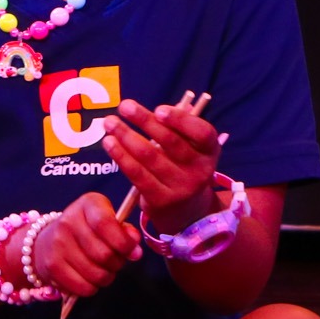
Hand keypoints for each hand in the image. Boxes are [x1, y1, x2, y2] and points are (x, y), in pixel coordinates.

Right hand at [30, 192, 141, 297]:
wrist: (48, 240)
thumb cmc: (87, 231)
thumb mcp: (108, 221)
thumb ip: (124, 232)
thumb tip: (135, 251)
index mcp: (88, 204)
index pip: (105, 224)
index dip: (123, 242)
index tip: (132, 251)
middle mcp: (68, 221)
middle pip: (103, 254)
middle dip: (117, 263)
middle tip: (115, 262)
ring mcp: (57, 244)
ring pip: (95, 274)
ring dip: (106, 277)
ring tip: (102, 270)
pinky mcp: (52, 266)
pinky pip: (83, 287)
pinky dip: (92, 288)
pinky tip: (88, 279)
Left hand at [100, 98, 221, 233]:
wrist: (187, 213)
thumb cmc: (184, 168)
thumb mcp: (192, 149)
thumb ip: (181, 128)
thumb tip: (174, 106)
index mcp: (210, 151)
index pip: (202, 132)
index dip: (181, 120)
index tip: (158, 109)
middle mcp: (200, 170)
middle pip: (171, 142)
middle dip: (145, 121)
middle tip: (124, 106)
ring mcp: (181, 187)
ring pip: (149, 156)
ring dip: (126, 136)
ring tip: (109, 122)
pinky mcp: (161, 200)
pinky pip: (137, 174)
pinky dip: (121, 156)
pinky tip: (109, 143)